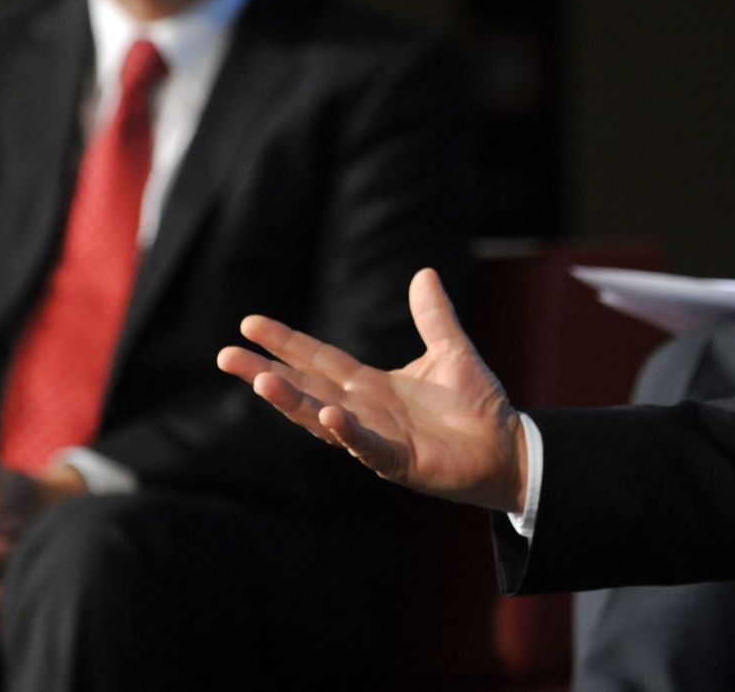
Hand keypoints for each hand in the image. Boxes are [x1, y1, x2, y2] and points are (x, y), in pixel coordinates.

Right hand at [218, 267, 528, 512]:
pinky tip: (326, 416)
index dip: (286, 342)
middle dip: (266, 372)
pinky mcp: (400, 462)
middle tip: (225, 356)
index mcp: (371, 385)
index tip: (249, 323)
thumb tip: (423, 273)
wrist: (508, 448)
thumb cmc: (476, 405)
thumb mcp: (451, 350)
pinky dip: (346, 432)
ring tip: (261, 380)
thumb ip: (433, 316)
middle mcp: (364, 411)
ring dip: (292, 401)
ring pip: (323, 418)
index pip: (319, 359)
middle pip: (306, 388)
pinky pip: (367, 447)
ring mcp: (377, 438)